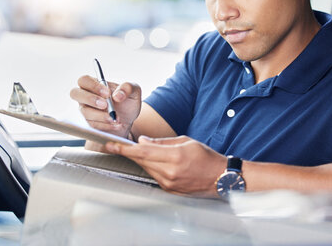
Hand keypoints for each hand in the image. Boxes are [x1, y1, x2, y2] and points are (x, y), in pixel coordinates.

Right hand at [70, 75, 141, 137]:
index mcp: (95, 84)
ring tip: (116, 118)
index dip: (93, 86)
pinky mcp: (88, 124)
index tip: (107, 93)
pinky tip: (116, 124)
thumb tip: (117, 95)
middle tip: (105, 105)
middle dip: (90, 99)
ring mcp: (85, 110)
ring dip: (101, 116)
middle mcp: (86, 96)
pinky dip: (105, 125)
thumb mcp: (134, 92)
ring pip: (85, 112)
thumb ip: (128, 88)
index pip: (84, 80)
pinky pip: (92, 125)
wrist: (127, 121)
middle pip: (75, 93)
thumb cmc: (127, 102)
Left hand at [105, 136, 226, 196]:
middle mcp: (170, 172)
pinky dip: (150, 168)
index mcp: (175, 157)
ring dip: (139, 160)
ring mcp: (169, 183)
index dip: (125, 148)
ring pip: (146, 169)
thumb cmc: (205, 157)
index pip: (143, 151)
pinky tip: (151, 161)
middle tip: (114, 146)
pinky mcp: (170, 190)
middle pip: (141, 161)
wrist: (219, 177)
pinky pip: (154, 177)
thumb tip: (143, 141)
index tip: (111, 145)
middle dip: (127, 153)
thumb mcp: (185, 141)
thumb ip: (162, 142)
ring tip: (134, 151)